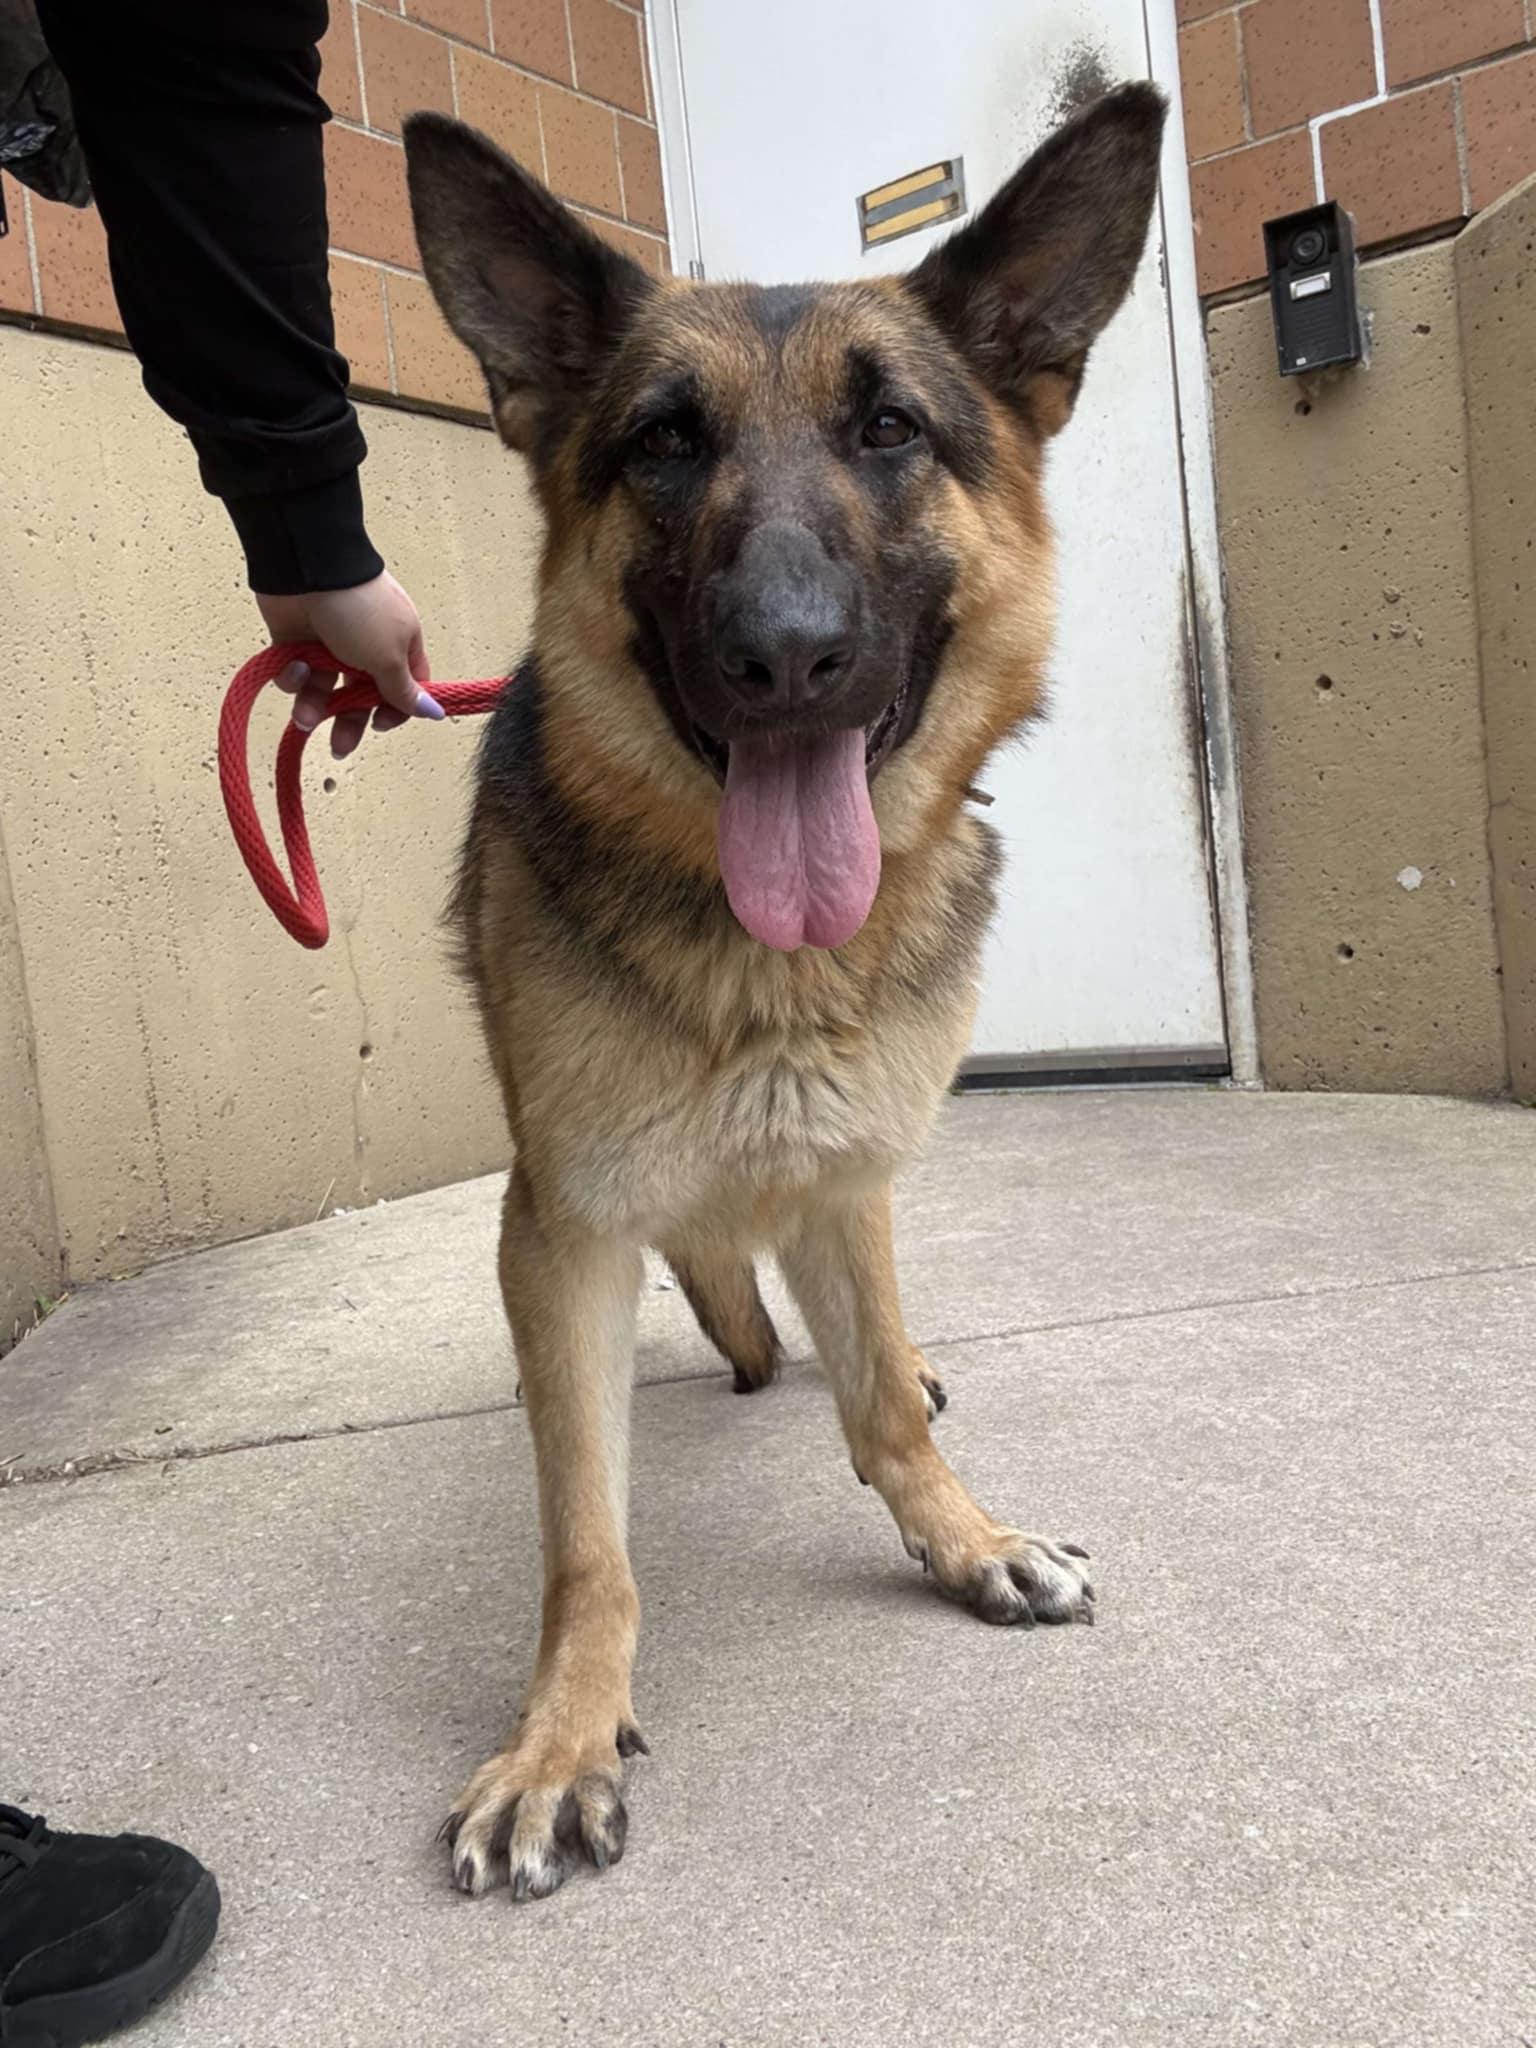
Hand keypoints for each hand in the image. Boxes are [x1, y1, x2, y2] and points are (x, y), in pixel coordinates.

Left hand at [255, 572, 442, 760]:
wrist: (307, 569)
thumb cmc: (359, 609)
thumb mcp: (389, 655)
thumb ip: (404, 691)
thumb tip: (435, 713)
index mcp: (398, 644)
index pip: (405, 689)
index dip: (394, 711)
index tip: (380, 725)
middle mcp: (365, 646)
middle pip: (361, 696)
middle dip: (349, 722)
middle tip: (338, 746)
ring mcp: (329, 644)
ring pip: (324, 690)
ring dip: (315, 706)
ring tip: (304, 715)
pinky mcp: (296, 641)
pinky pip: (296, 674)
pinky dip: (293, 676)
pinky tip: (293, 666)